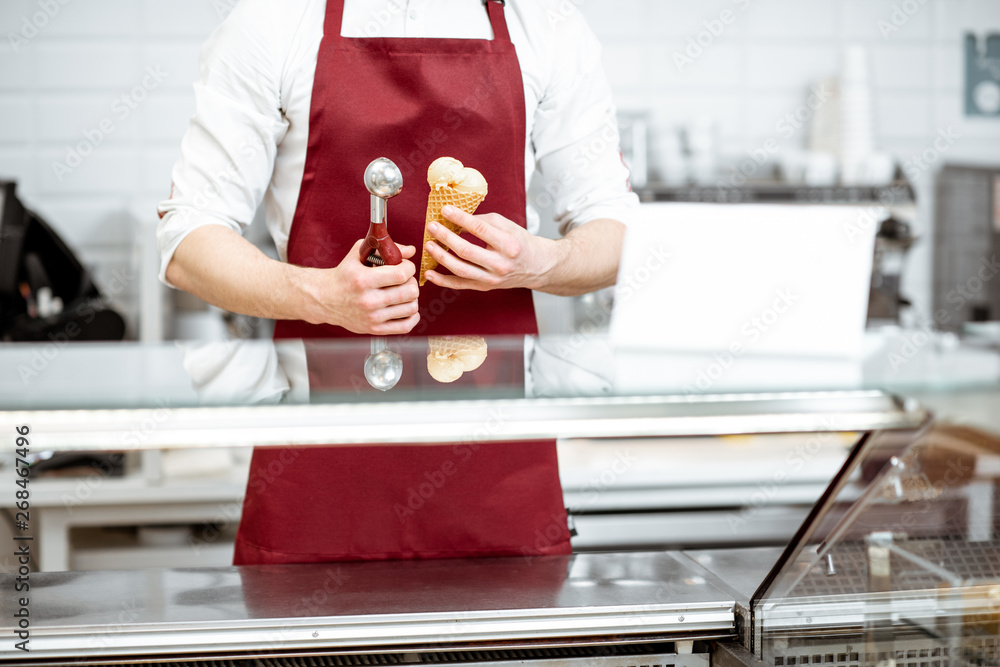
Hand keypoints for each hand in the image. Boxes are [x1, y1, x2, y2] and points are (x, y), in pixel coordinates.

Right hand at [302, 238, 419, 333]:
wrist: (324, 299)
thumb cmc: (344, 274)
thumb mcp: (358, 254)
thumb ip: (384, 249)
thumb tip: (411, 251)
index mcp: (363, 280)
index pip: (401, 274)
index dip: (409, 267)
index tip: (405, 266)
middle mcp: (369, 300)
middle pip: (409, 292)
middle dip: (411, 281)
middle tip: (404, 279)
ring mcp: (372, 317)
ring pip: (411, 308)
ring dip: (412, 297)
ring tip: (403, 292)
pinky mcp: (375, 329)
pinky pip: (406, 326)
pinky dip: (412, 316)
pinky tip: (405, 307)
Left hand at [423, 205, 559, 290]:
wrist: (535, 266)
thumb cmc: (520, 242)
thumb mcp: (507, 225)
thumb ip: (483, 220)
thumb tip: (456, 217)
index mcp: (508, 245)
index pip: (479, 229)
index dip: (460, 219)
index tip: (444, 210)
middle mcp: (500, 264)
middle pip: (466, 251)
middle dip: (445, 237)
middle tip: (432, 226)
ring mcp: (492, 279)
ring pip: (460, 269)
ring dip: (441, 256)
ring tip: (429, 244)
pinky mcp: (484, 288)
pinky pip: (460, 285)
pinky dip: (442, 281)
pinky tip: (429, 273)